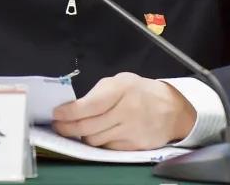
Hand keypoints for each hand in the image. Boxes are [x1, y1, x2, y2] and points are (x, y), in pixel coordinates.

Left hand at [51, 72, 195, 149]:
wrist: (172, 110)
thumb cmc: (141, 92)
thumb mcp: (121, 81)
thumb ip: (98, 93)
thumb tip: (73, 106)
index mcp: (121, 90)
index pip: (88, 106)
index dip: (68, 112)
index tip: (56, 114)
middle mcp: (126, 111)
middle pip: (87, 127)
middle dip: (67, 127)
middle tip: (58, 125)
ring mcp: (130, 131)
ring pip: (94, 140)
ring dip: (83, 135)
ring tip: (79, 128)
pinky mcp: (133, 147)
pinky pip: (106, 148)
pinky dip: (99, 142)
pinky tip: (98, 133)